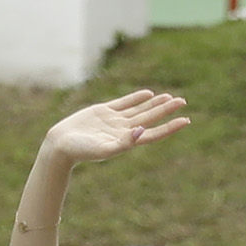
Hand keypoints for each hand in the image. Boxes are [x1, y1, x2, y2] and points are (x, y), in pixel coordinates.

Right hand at [39, 88, 188, 168]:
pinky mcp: (102, 111)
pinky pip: (124, 103)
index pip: (153, 133)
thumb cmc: (80, 151)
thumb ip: (124, 142)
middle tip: (182, 101)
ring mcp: (113, 120)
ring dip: (154, 104)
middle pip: (149, 118)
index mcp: (126, 141)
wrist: (59, 146)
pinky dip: (136, 98)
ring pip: (139, 110)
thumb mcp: (103, 149)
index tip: (185, 120)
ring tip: (169, 97)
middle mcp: (123, 131)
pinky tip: (147, 94)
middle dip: (166, 110)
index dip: (170, 127)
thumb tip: (142, 131)